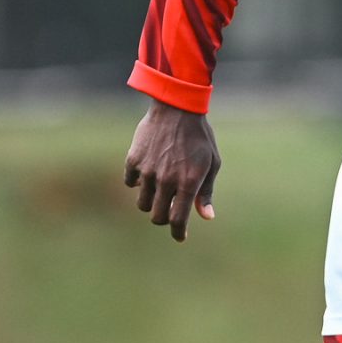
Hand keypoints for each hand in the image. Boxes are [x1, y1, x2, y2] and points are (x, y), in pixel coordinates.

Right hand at [125, 102, 221, 241]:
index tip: (179, 236)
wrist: (177, 106)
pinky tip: (146, 175)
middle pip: (158, 216)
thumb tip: (206, 217)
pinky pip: (130, 182)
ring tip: (159, 193)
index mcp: (187, 183)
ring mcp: (147, 171)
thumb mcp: (211, 163)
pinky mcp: (133, 160)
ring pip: (143, 203)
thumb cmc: (199, 136)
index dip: (177, 232)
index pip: (177, 219)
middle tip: (169, 212)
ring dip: (151, 203)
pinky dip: (137, 183)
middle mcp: (166, 180)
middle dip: (164, 219)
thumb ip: (206, 192)